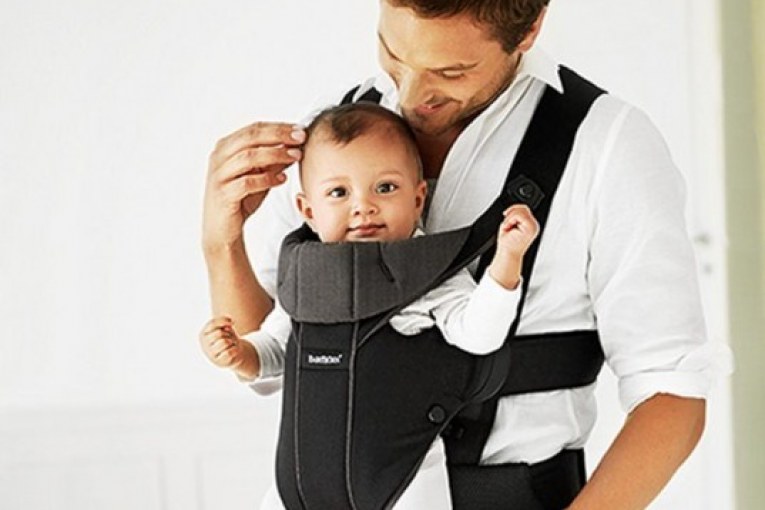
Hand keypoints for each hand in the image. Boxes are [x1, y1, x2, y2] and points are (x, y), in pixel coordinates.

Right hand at [199, 317, 256, 377]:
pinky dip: (235, 349)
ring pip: (225, 342)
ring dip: (232, 341)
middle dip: (228, 333)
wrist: (234, 354)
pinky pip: (229, 352)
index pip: (212, 324)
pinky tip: (233, 351)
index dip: (224, 321)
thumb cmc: (228, 338)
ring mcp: (211, 355)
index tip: (231, 323)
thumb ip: (225, 323)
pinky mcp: (219, 362)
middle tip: (229, 337)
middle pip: (219, 333)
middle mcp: (204, 345)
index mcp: (203, 335)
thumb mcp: (226, 327)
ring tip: (231, 343)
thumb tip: (228, 325)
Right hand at [203, 122, 304, 251]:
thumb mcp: (261, 175)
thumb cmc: (240, 200)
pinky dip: (267, 179)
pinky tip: (282, 179)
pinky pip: (247, 182)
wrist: (222, 231)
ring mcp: (219, 175)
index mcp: (226, 147)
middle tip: (300, 137)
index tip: (300, 129)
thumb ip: (274, 160)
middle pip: (251, 137)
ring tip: (296, 156)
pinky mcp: (223, 194)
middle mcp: (219, 157)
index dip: (279, 127)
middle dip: (279, 135)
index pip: (254, 129)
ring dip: (276, 154)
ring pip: (249, 157)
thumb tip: (295, 145)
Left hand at [487, 205, 539, 289]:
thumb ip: (515, 215)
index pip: (524, 209)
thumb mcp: (510, 224)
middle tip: (507, 225)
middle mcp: (534, 225)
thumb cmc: (508, 243)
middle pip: (523, 207)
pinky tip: (509, 228)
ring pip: (520, 210)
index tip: (506, 216)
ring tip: (508, 227)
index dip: (513, 210)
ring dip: (509, 218)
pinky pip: (518, 215)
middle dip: (511, 213)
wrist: (508, 254)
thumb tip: (515, 207)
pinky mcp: (530, 227)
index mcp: (530, 224)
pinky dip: (510, 220)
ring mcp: (533, 226)